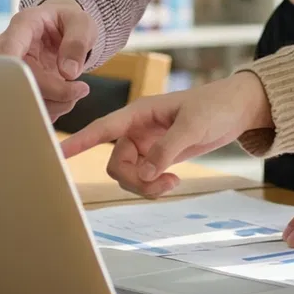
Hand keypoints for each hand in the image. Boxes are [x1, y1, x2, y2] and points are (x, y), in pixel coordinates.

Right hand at [0, 0, 98, 120]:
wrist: (63, 29)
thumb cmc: (69, 21)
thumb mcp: (81, 23)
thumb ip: (77, 43)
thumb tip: (68, 72)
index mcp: (22, 26)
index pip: (8, 48)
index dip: (16, 69)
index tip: (39, 82)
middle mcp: (12, 51)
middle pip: (20, 81)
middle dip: (54, 91)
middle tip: (81, 89)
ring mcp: (16, 73)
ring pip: (26, 99)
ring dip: (57, 103)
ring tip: (79, 90)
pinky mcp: (23, 89)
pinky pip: (33, 107)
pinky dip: (55, 108)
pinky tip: (69, 97)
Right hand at [59, 72, 272, 197]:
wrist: (237, 109)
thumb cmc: (215, 106)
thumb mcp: (193, 126)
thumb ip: (167, 149)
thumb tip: (144, 174)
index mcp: (138, 113)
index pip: (102, 129)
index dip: (79, 142)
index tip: (56, 154)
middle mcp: (136, 130)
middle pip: (116, 164)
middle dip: (135, 180)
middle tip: (166, 184)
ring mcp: (145, 144)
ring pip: (128, 175)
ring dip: (146, 186)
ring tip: (173, 183)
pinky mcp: (157, 156)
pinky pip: (143, 178)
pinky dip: (155, 186)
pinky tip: (173, 180)